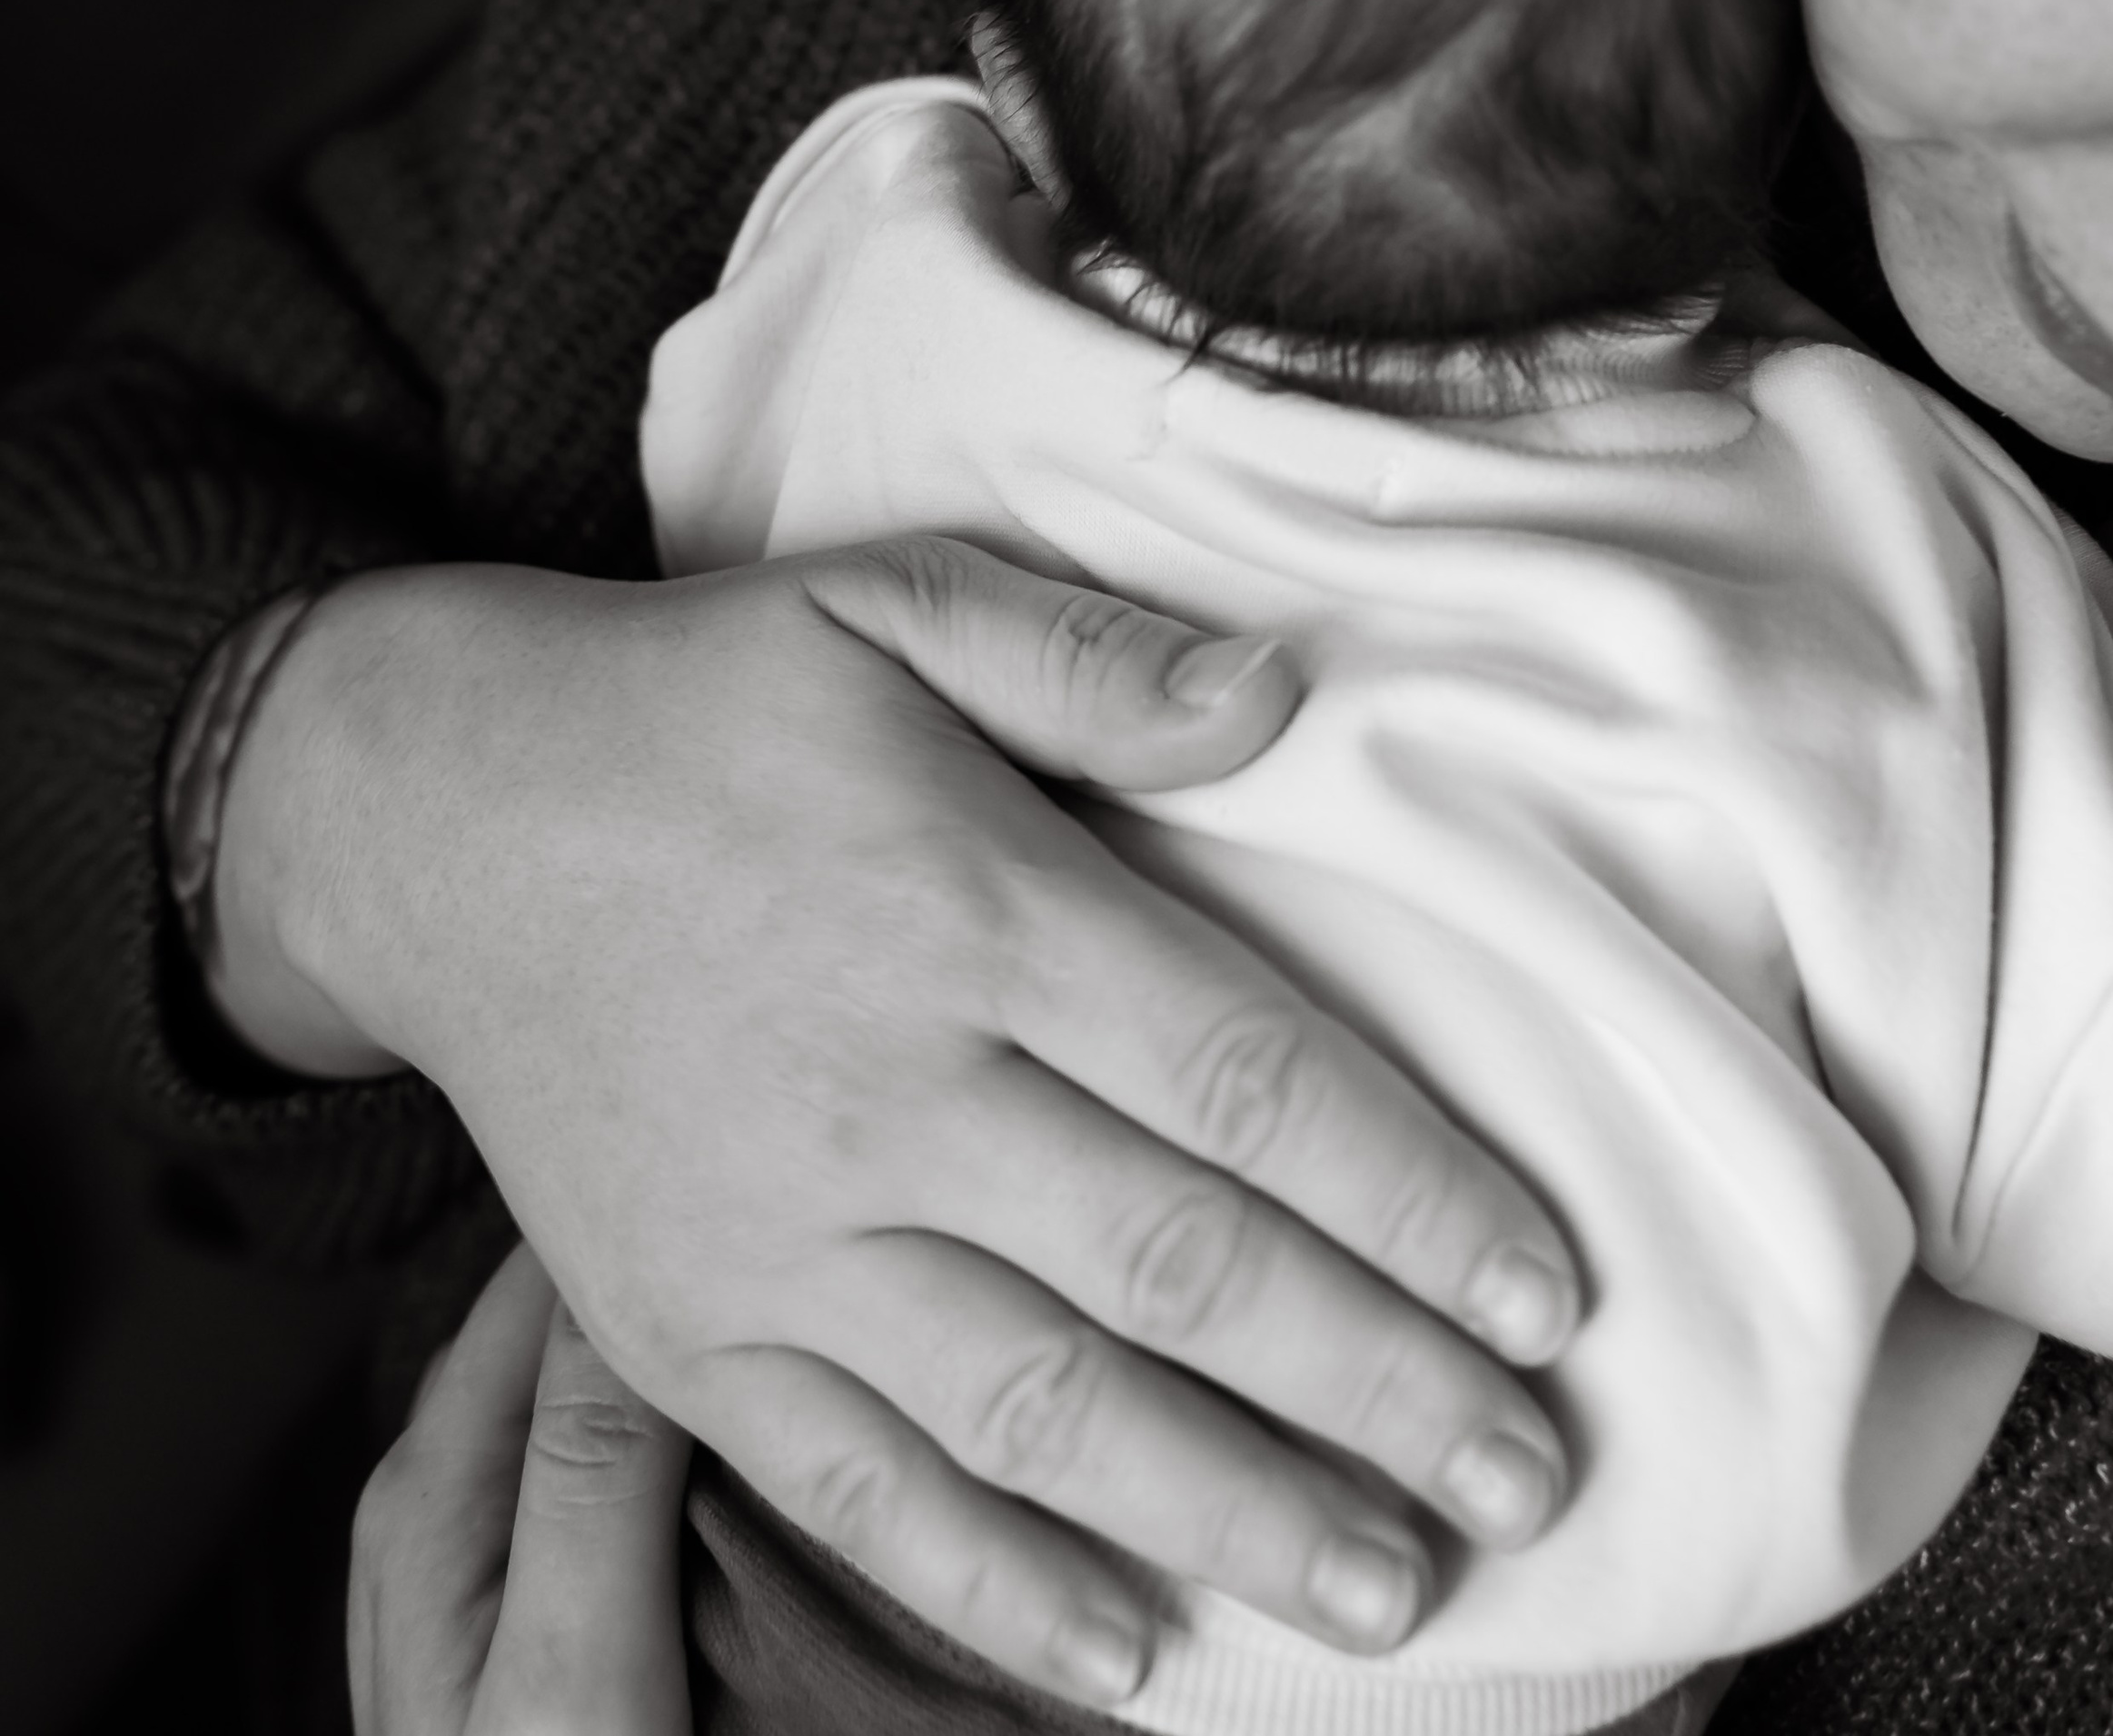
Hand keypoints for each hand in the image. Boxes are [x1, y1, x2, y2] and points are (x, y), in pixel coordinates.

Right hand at [220, 540, 1578, 1709]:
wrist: (439, 820)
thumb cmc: (701, 704)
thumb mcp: (888, 605)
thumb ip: (1087, 657)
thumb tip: (1284, 693)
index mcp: (970, 907)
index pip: (1245, 1078)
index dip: (1413, 1197)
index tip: (1550, 1293)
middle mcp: (889, 1093)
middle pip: (1179, 1270)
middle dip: (1378, 1387)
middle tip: (1528, 1479)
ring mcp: (778, 1236)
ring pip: (1043, 1411)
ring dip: (1234, 1512)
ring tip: (1395, 1591)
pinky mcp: (687, 1330)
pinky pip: (854, 1488)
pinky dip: (994, 1586)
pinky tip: (1130, 1649)